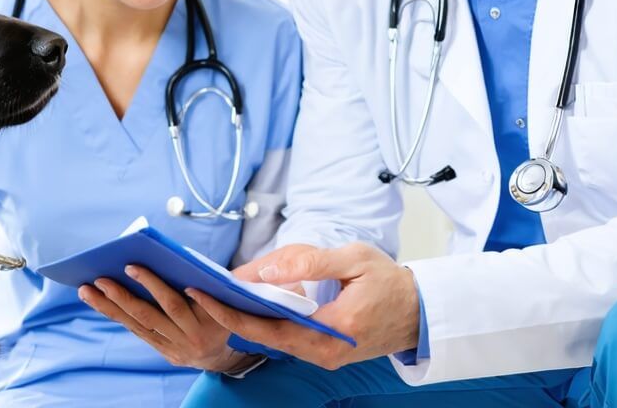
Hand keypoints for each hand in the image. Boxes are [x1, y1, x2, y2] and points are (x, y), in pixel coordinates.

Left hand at [79, 265, 258, 372]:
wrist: (224, 353)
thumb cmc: (223, 308)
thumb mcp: (226, 296)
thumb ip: (205, 280)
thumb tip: (175, 256)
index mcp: (207, 321)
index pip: (175, 303)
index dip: (153, 286)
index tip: (131, 267)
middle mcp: (189, 338)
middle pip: (150, 315)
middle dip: (123, 296)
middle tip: (101, 278)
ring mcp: (174, 348)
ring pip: (138, 325)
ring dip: (110, 306)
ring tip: (87, 290)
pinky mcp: (163, 352)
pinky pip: (137, 331)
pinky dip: (116, 315)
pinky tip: (98, 301)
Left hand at [188, 242, 419, 369]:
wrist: (417, 312)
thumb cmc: (390, 281)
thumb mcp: (355, 259)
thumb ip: (311, 263)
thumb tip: (267, 273)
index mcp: (333, 328)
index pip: (270, 327)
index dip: (232, 313)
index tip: (203, 295)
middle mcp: (326, 351)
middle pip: (265, 338)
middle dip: (229, 315)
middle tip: (198, 292)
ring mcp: (325, 357)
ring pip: (274, 341)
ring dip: (245, 320)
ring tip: (216, 295)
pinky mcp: (325, 355)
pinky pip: (287, 341)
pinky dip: (265, 324)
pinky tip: (248, 306)